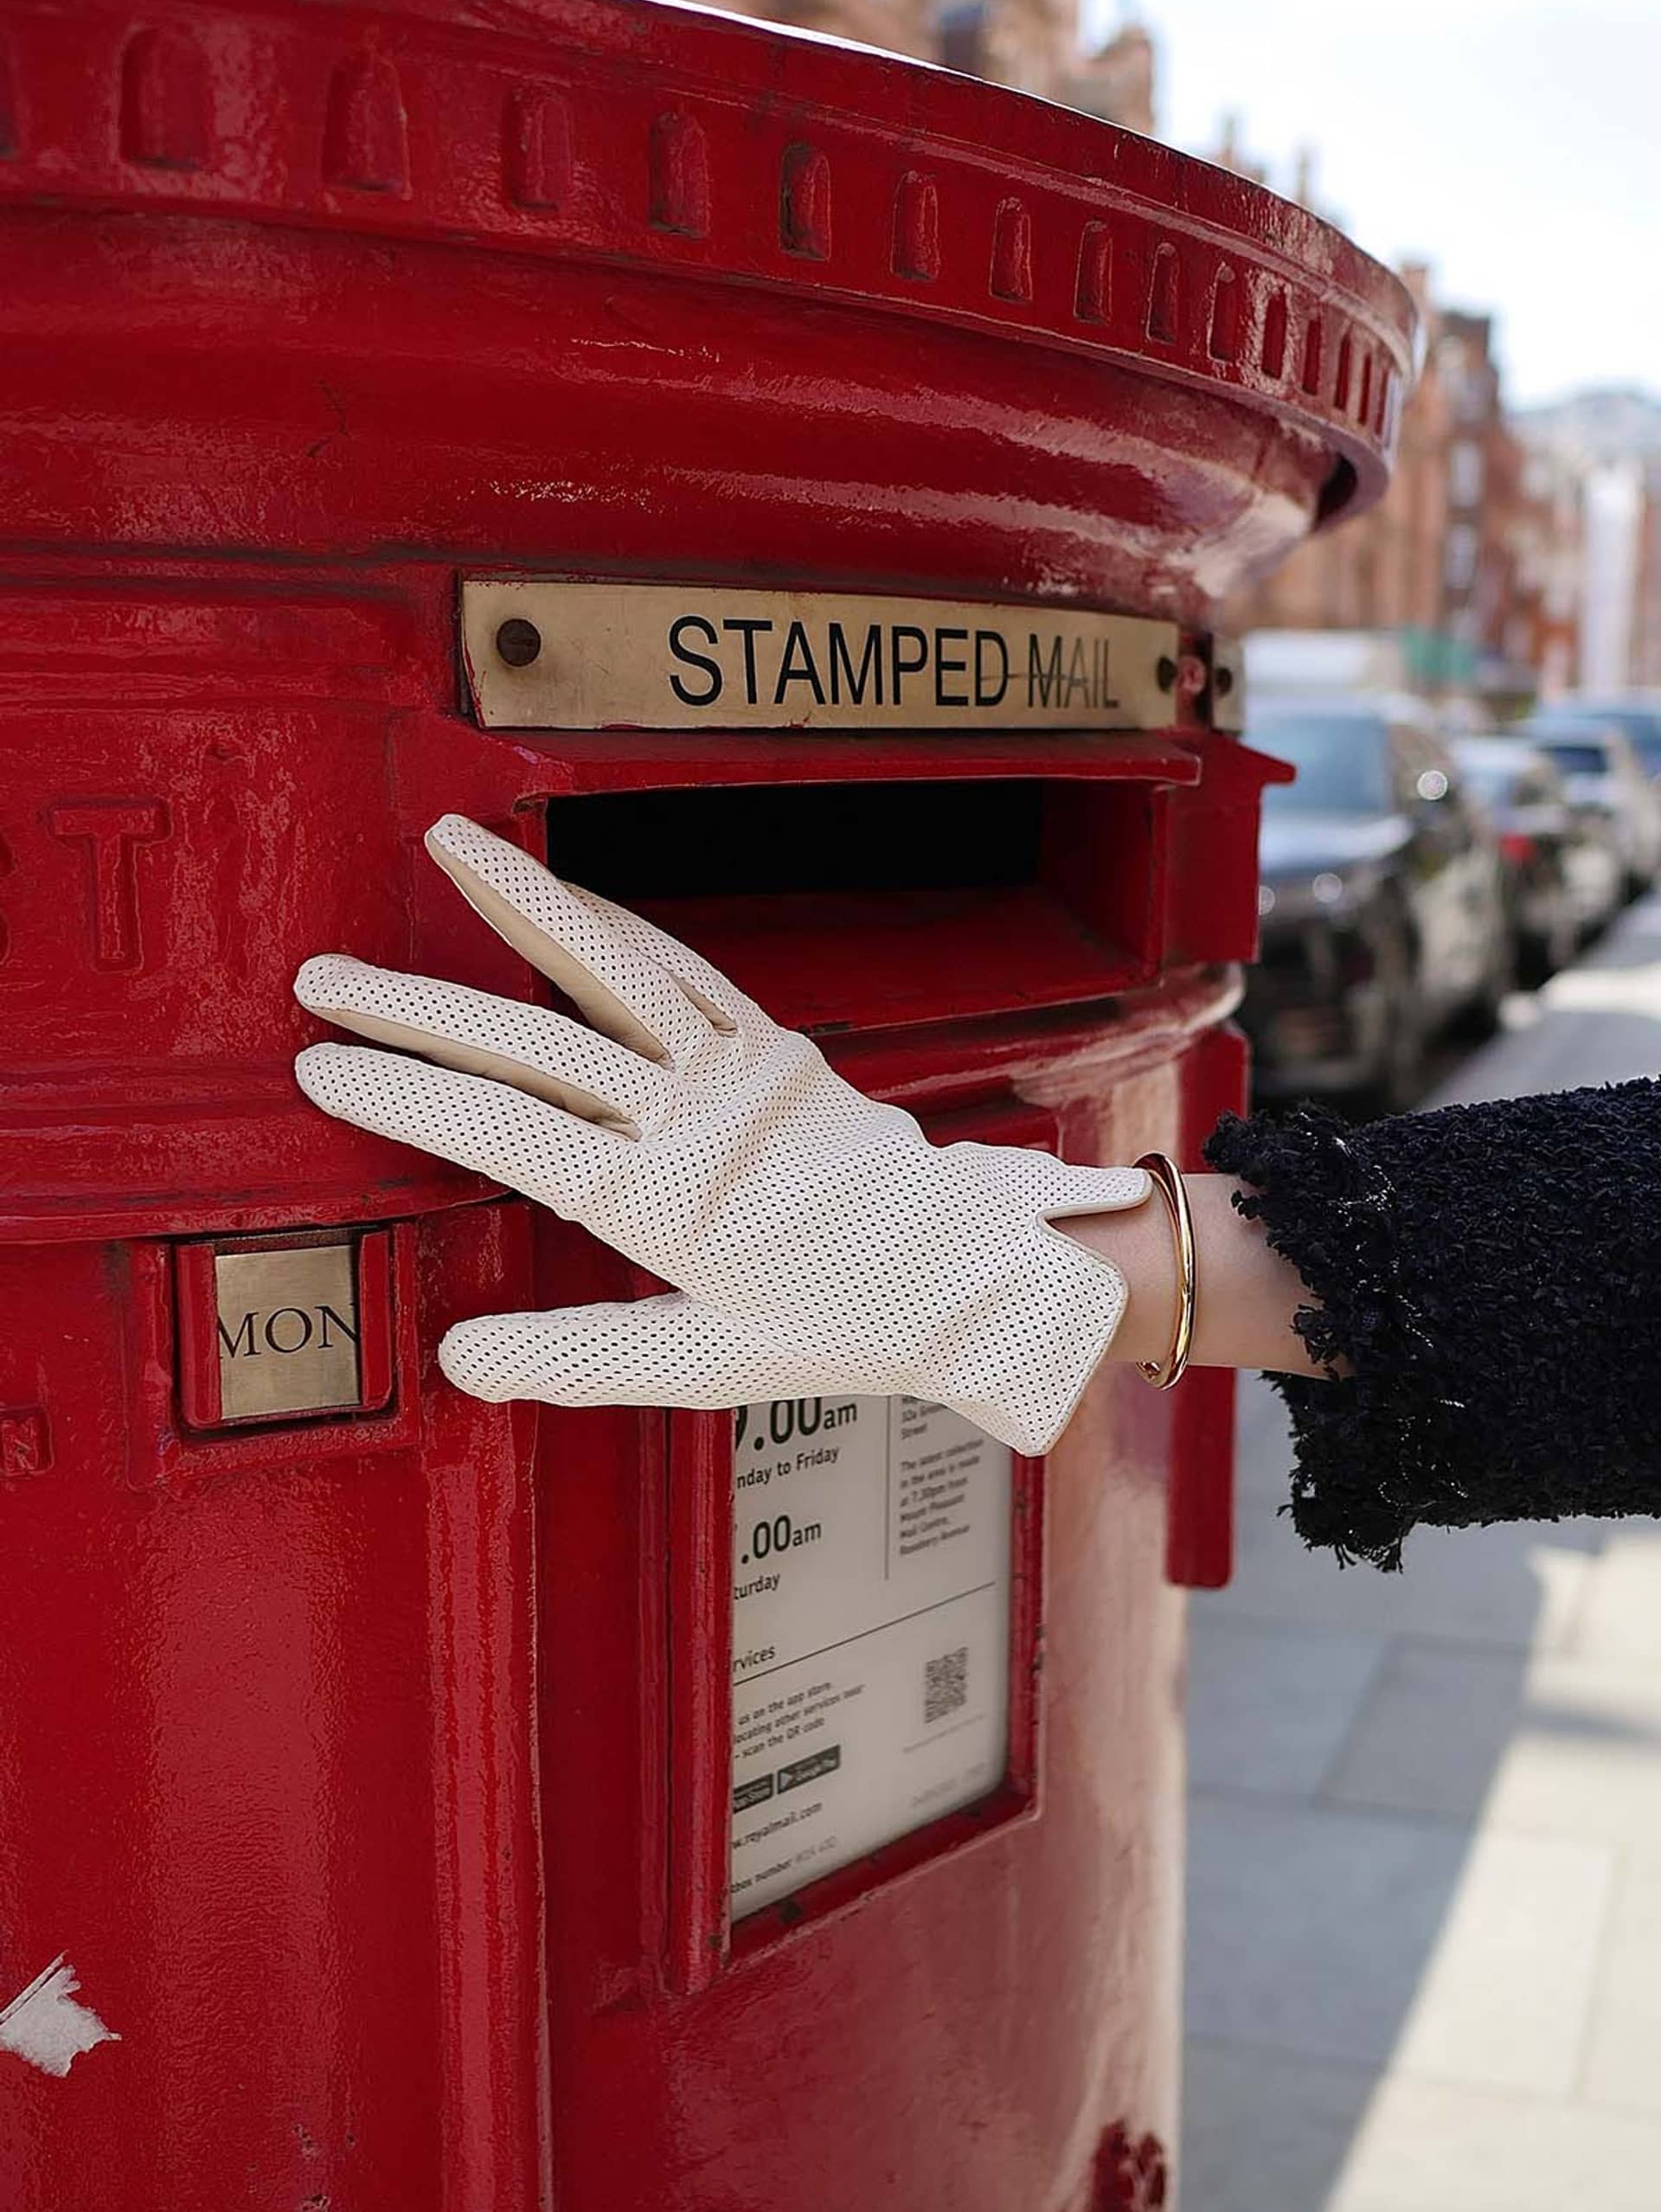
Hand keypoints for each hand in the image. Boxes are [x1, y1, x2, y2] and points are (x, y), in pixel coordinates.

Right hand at [293, 816, 1149, 1453]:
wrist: (978, 1279)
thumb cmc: (854, 1328)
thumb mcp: (711, 1366)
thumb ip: (579, 1359)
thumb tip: (465, 1359)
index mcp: (667, 1204)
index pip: (504, 1134)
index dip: (406, 1095)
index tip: (325, 1066)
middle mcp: (697, 1120)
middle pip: (534, 1042)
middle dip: (418, 1005)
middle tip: (327, 977)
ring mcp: (740, 1071)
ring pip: (613, 970)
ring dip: (526, 902)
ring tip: (452, 844)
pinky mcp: (777, 1048)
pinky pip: (685, 971)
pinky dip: (620, 927)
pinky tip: (570, 898)